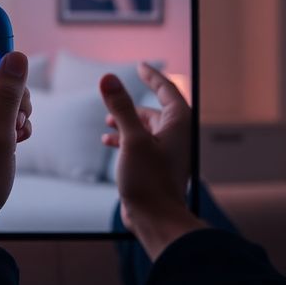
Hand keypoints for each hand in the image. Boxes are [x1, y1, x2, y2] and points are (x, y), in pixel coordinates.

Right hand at [99, 63, 203, 258]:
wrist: (156, 219)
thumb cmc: (149, 180)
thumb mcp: (132, 139)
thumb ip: (120, 107)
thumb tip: (108, 78)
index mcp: (179, 124)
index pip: (166, 90)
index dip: (152, 76)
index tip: (140, 66)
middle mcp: (176, 136)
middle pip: (154, 110)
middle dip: (132, 103)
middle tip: (113, 95)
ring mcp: (168, 152)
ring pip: (146, 128)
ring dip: (126, 122)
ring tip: (107, 121)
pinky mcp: (156, 166)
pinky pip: (141, 144)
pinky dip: (125, 138)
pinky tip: (107, 140)